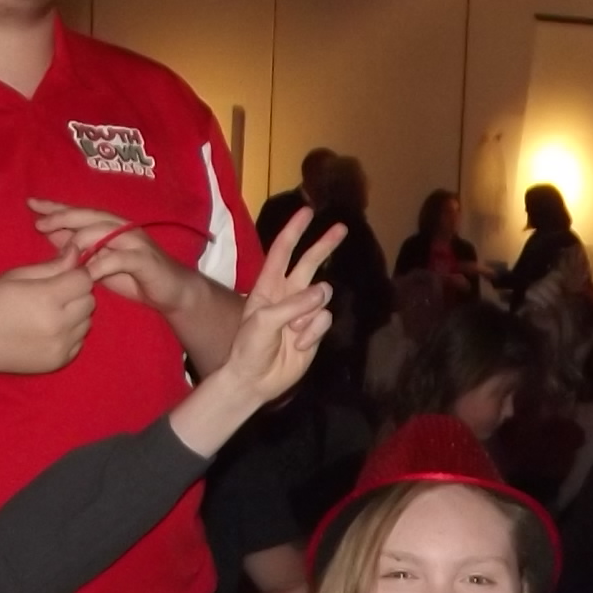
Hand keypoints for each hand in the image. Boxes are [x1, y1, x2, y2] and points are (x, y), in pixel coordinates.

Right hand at [0, 259, 95, 376]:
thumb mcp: (17, 276)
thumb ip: (52, 266)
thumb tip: (76, 251)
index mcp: (47, 299)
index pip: (84, 280)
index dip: (75, 274)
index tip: (61, 275)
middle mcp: (59, 325)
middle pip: (89, 301)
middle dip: (76, 293)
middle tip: (53, 293)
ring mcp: (60, 346)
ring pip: (87, 322)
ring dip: (75, 314)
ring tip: (48, 313)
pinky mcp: (59, 362)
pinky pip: (79, 341)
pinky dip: (70, 334)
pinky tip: (47, 330)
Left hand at [29, 198, 194, 311]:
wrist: (172, 292)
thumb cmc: (135, 277)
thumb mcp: (101, 263)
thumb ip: (80, 250)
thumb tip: (52, 236)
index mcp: (109, 226)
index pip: (79, 212)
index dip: (56, 207)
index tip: (31, 204)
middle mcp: (121, 227)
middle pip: (88, 216)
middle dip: (63, 217)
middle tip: (40, 223)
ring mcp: (134, 242)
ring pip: (102, 232)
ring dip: (80, 241)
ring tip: (61, 251)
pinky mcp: (144, 260)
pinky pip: (118, 258)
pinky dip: (101, 265)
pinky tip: (86, 273)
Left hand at [211, 212, 344, 406]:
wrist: (256, 380)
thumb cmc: (250, 348)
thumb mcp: (264, 322)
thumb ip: (293, 305)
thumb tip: (324, 291)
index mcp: (268, 286)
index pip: (282, 252)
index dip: (294, 231)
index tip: (307, 212)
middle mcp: (287, 294)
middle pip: (309, 262)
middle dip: (324, 245)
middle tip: (342, 228)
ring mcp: (303, 312)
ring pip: (322, 297)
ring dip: (311, 314)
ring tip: (294, 333)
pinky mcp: (314, 330)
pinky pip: (324, 320)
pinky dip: (314, 333)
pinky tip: (299, 346)